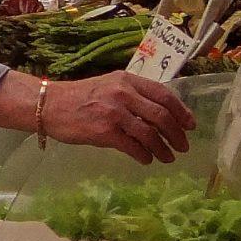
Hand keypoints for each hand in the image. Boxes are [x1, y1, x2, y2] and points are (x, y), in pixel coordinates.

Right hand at [40, 74, 194, 165]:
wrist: (49, 105)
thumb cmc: (80, 97)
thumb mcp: (109, 86)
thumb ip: (133, 94)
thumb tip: (161, 114)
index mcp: (127, 80)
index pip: (164, 95)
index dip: (182, 112)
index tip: (190, 126)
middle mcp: (123, 93)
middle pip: (162, 116)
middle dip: (177, 134)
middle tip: (183, 147)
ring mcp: (114, 113)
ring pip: (150, 134)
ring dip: (163, 149)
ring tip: (167, 158)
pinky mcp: (104, 132)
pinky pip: (133, 147)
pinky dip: (144, 156)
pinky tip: (146, 160)